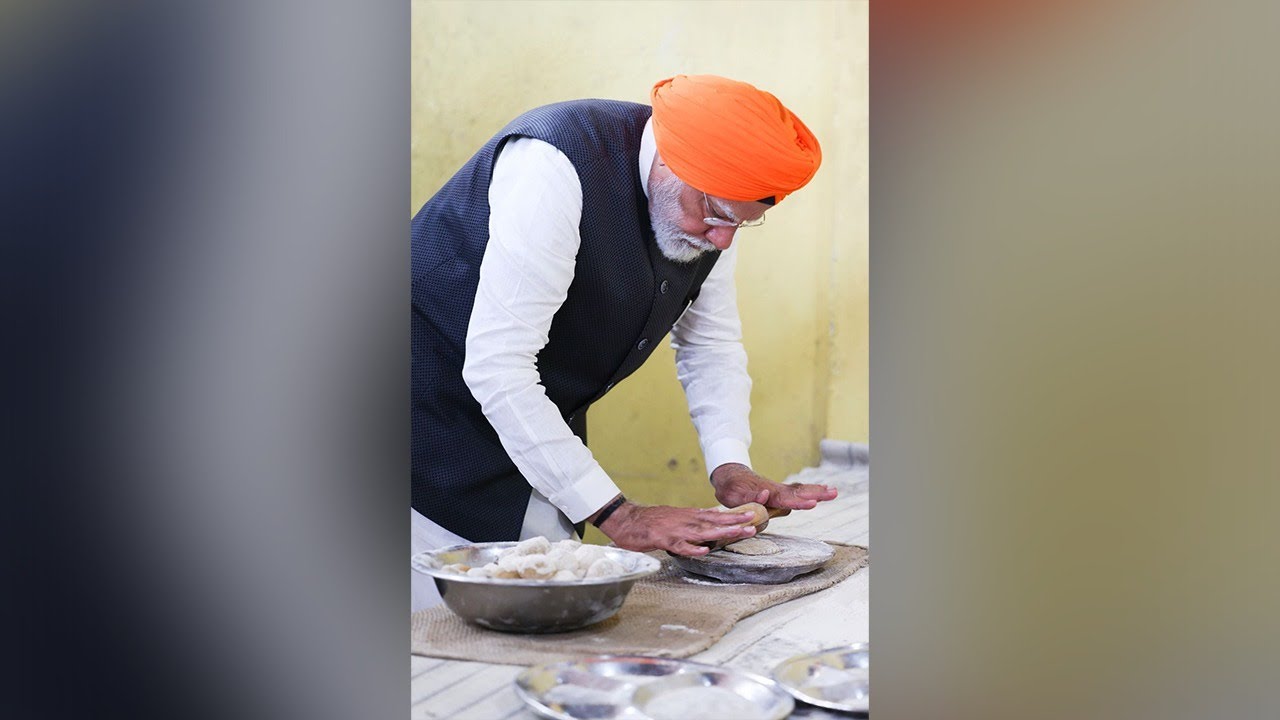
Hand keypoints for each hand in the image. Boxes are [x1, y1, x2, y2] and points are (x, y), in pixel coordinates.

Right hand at [592, 499, 759, 556]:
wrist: (626, 519)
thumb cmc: (651, 521)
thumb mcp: (677, 515)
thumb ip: (695, 517)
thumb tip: (713, 515)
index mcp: (689, 515)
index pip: (715, 515)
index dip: (733, 515)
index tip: (751, 515)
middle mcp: (685, 520)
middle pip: (714, 521)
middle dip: (734, 522)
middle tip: (753, 524)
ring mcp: (675, 530)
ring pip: (702, 531)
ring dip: (721, 531)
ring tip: (739, 533)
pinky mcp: (662, 539)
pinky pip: (679, 545)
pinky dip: (692, 548)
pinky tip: (704, 551)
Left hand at [710, 463, 837, 510]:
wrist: (729, 477)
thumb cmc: (731, 488)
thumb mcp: (733, 495)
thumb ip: (750, 498)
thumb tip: (765, 496)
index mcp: (765, 494)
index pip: (784, 499)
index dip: (798, 502)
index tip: (813, 503)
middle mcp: (775, 491)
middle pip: (798, 493)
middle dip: (816, 493)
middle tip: (833, 493)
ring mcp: (778, 491)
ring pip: (800, 490)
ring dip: (817, 491)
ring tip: (834, 492)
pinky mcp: (779, 493)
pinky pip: (797, 492)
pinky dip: (810, 491)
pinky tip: (823, 492)